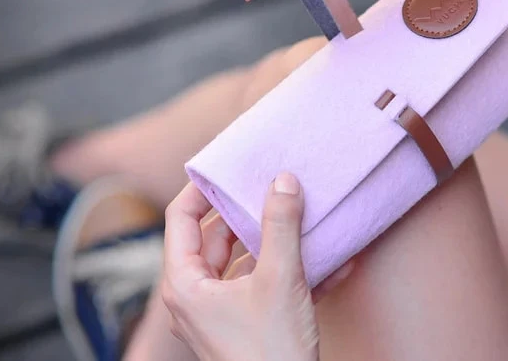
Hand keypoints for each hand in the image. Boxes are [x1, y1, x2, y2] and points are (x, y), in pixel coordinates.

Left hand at [162, 173, 350, 360]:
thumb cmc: (269, 352)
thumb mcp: (279, 279)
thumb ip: (281, 226)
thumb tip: (283, 181)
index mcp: (184, 283)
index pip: (181, 218)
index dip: (204, 187)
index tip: (231, 165)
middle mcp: (193, 296)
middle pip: (213, 237)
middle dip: (247, 212)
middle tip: (273, 185)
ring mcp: (217, 313)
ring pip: (240, 261)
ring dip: (271, 240)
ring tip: (301, 217)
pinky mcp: (242, 324)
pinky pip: (259, 284)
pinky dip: (286, 269)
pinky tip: (326, 261)